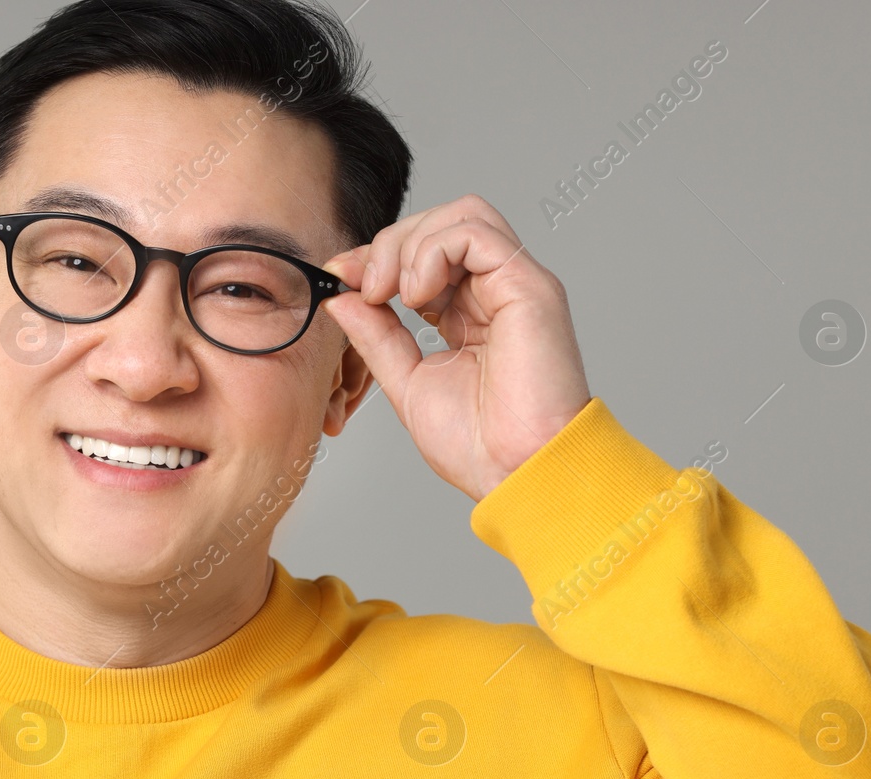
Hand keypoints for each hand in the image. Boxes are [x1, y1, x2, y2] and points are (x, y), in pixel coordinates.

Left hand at [320, 194, 591, 502]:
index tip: (341, 277)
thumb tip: (343, 297)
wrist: (516, 472)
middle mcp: (496, 291)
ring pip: (462, 214)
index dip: (378, 256)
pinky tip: (417, 295)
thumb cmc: (479, 444)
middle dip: (390, 244)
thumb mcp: (406, 380)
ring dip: (412, 243)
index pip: (425, 253)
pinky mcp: (530, 286)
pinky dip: (434, 251)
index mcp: (470, 313)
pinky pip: (476, 232)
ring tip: (395, 293)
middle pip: (442, 221)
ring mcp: (516, 285)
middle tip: (366, 287)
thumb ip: (376, 336)